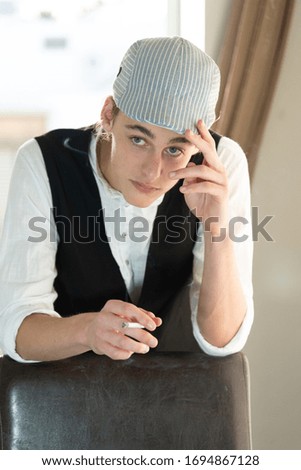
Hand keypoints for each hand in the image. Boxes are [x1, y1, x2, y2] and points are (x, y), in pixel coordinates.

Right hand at [85, 300, 161, 359]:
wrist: (90, 329)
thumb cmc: (113, 319)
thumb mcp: (126, 313)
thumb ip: (142, 315)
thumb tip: (157, 321)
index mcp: (112, 306)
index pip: (128, 309)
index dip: (142, 318)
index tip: (153, 326)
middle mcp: (104, 318)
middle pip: (126, 327)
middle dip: (143, 336)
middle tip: (154, 342)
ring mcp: (100, 332)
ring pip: (121, 342)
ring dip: (136, 347)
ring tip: (145, 348)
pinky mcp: (99, 345)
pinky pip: (115, 353)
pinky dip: (126, 354)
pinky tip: (130, 352)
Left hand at [170, 120, 228, 235]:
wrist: (213, 222)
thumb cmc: (201, 203)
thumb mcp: (191, 187)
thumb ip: (189, 176)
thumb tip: (187, 166)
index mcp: (213, 167)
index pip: (209, 147)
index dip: (204, 134)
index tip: (196, 121)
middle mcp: (219, 171)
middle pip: (210, 151)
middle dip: (198, 140)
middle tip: (186, 131)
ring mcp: (222, 182)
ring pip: (203, 170)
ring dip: (185, 172)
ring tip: (171, 177)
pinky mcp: (221, 193)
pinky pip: (206, 186)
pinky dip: (192, 187)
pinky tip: (182, 191)